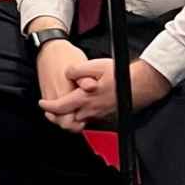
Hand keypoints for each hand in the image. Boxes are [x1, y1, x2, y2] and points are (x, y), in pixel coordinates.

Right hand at [35, 39, 90, 130]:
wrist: (49, 49)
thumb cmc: (64, 55)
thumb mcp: (79, 64)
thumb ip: (84, 79)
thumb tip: (91, 86)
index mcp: (63, 93)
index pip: (68, 120)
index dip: (77, 125)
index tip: (84, 122)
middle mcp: (54, 97)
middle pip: (61, 123)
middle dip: (72, 125)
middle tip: (82, 122)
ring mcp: (49, 96)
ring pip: (56, 118)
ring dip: (66, 119)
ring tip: (77, 117)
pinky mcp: (47, 93)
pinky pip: (53, 109)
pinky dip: (61, 112)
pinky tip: (70, 108)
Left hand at [38, 58, 171, 130]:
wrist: (142, 83)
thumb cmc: (120, 75)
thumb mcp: (94, 66)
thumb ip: (76, 70)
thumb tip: (66, 73)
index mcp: (85, 98)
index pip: (60, 107)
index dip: (48, 107)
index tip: (42, 103)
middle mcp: (92, 109)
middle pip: (68, 118)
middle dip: (57, 115)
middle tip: (49, 108)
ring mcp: (100, 113)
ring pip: (79, 119)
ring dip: (69, 114)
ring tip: (63, 106)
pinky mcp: (107, 113)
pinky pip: (90, 117)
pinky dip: (82, 113)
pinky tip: (82, 104)